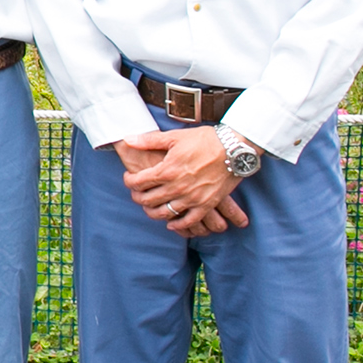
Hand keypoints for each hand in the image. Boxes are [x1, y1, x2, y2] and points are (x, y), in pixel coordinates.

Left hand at [116, 129, 249, 237]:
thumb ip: (149, 140)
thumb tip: (128, 139)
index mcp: (167, 170)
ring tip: (149, 206)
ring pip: (164, 213)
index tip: (129, 178)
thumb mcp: (175, 137)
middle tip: (136, 193)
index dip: (129, 181)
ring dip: (152, 212)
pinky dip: (177, 225)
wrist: (234, 148)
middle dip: (137, 197)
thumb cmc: (205, 140)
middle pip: (147, 199)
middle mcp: (177, 187)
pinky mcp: (206, 204)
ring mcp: (192, 198)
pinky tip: (171, 223)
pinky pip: (188, 221)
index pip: (137, 182)